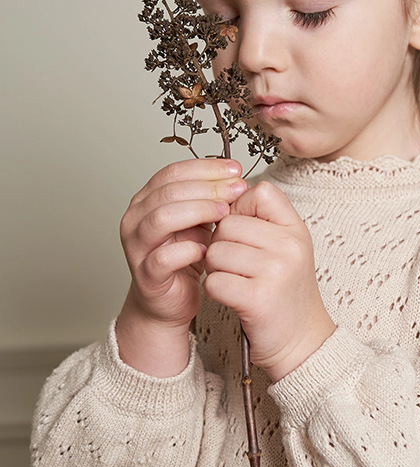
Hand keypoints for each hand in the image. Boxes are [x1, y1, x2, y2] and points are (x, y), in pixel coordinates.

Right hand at [116, 158, 246, 374]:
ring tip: (226, 213)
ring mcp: (137, 246)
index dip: (206, 168)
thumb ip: (210, 199)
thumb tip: (236, 179)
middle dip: (208, 187)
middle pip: (168, 191)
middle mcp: (136, 219)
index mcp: (147, 199)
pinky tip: (209, 248)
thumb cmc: (185, 256)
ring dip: (197, 210)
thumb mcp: (200, 220)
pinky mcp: (145, 274)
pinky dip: (188, 250)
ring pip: (161, 218)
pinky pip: (162, 257)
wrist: (170, 299)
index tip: (235, 169)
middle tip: (237, 189)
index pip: (173, 172)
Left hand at [204, 180, 335, 380]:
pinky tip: (232, 296)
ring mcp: (275, 272)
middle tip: (236, 264)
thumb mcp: (286, 247)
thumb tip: (223, 200)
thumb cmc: (286, 290)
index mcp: (296, 229)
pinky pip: (214, 281)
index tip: (243, 230)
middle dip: (221, 243)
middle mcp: (290, 246)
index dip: (240, 207)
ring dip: (215, 269)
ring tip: (235, 280)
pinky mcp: (257, 299)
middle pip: (228, 224)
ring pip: (216, 252)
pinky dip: (215, 290)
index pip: (260, 192)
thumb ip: (261, 221)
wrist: (302, 339)